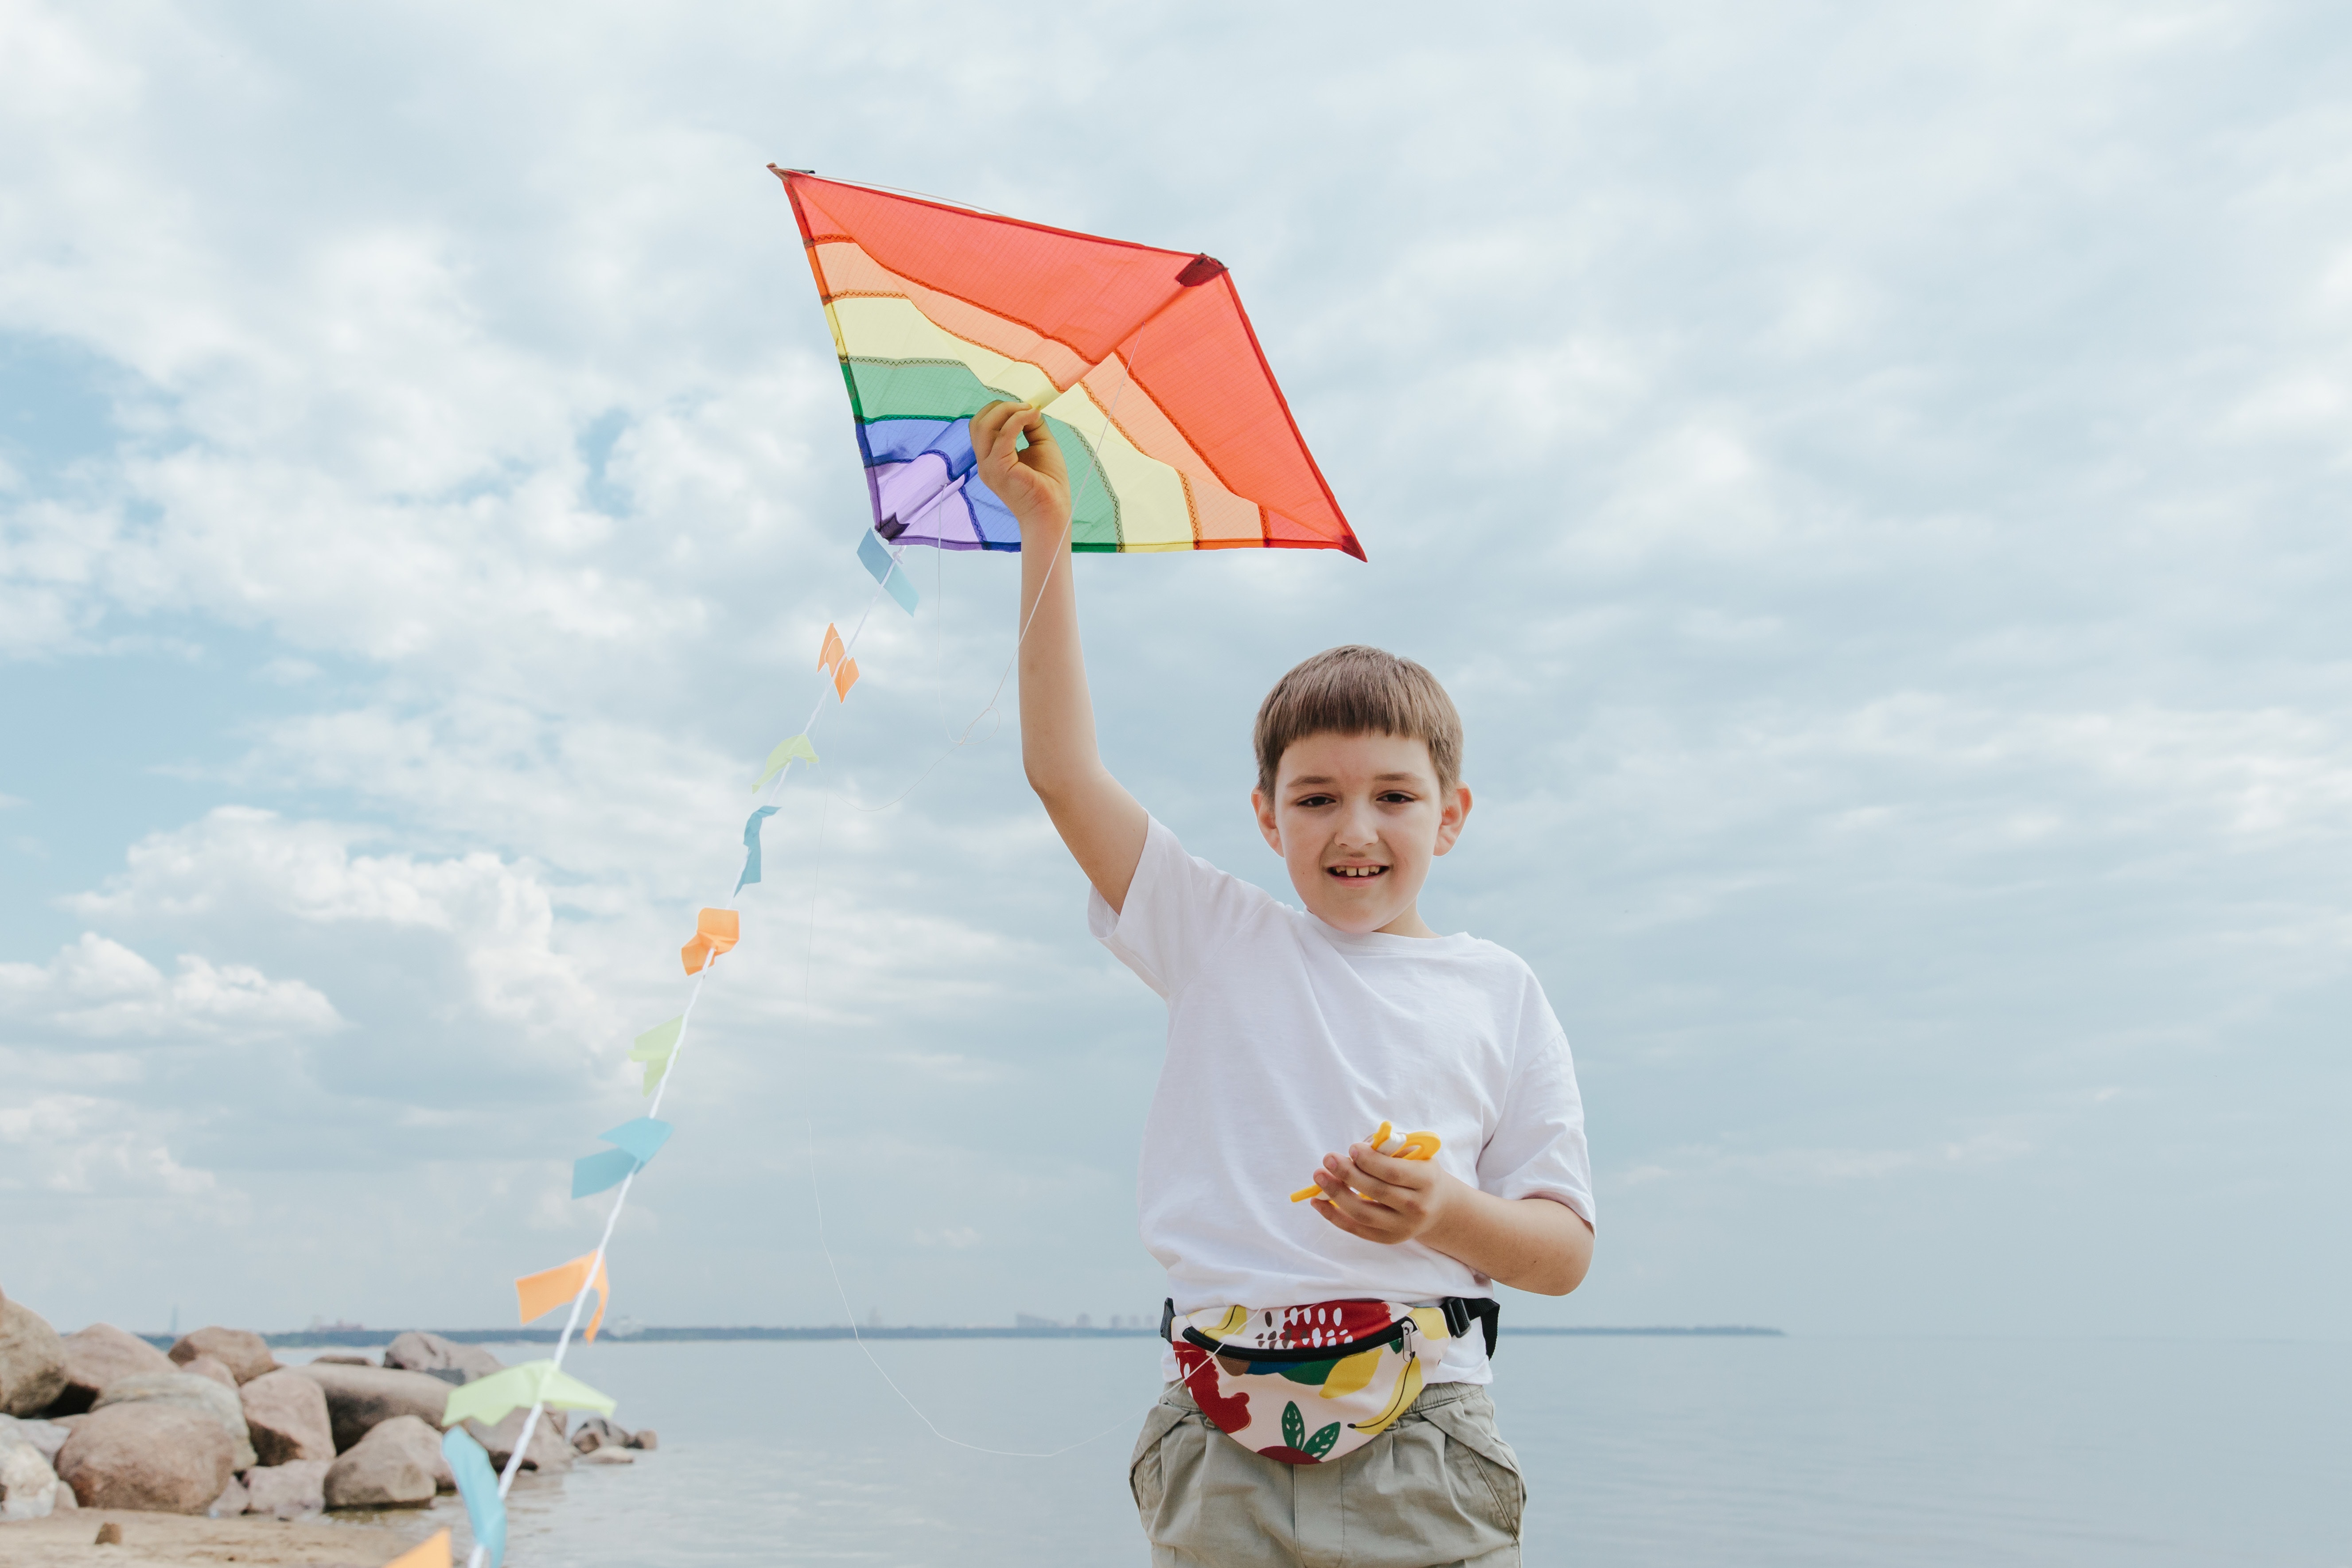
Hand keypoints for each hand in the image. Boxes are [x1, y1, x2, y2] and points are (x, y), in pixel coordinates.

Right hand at [971, 400, 1070, 542]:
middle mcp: (985, 463)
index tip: (1025, 407)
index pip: (982, 426)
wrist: (1053, 511)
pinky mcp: (999, 469)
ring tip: (1029, 410)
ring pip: (984, 425)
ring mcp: (988, 467)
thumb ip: (1031, 426)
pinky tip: (1033, 415)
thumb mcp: (1040, 445)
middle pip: (978, 423)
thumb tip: (1029, 407)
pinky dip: (1018, 419)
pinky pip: (1003, 435)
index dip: (1000, 410)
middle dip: (1001, 407)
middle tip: (1026, 406)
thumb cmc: (1049, 483)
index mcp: (991, 458)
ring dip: (1007, 410)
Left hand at [1305, 1140, 1457, 1245]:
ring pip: (1363, 1213)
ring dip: (1336, 1194)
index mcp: (1426, 1181)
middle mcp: (1416, 1207)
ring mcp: (1401, 1227)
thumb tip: (1357, 1149)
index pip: (1393, 1172)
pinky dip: (1334, 1216)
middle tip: (1328, 1158)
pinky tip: (1318, 1201)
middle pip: (1376, 1192)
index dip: (1370, 1161)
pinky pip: (1356, 1229)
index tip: (1351, 1148)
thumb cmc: (1420, 1173)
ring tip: (1319, 1176)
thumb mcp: (1415, 1155)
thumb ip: (1390, 1149)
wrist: (1438, 1207)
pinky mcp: (1387, 1238)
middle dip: (1348, 1174)